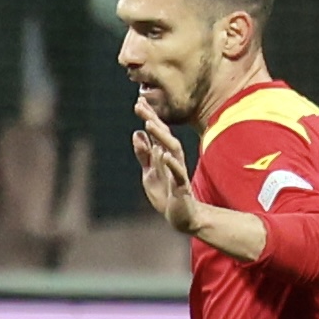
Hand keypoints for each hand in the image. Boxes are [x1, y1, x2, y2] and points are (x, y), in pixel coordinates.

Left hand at [133, 94, 199, 233]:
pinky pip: (178, 174)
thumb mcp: (150, 172)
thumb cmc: (166, 193)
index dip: (149, 117)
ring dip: (161, 136)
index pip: (158, 133)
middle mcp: (172, 160)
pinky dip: (171, 164)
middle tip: (140, 105)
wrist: (181, 216)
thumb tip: (137, 133)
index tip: (139, 102)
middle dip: (153, 121)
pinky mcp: (181, 188)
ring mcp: (177, 173)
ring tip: (149, 124)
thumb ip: (144, 154)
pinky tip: (163, 154)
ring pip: (172, 150)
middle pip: (164, 136)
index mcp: (164, 156)